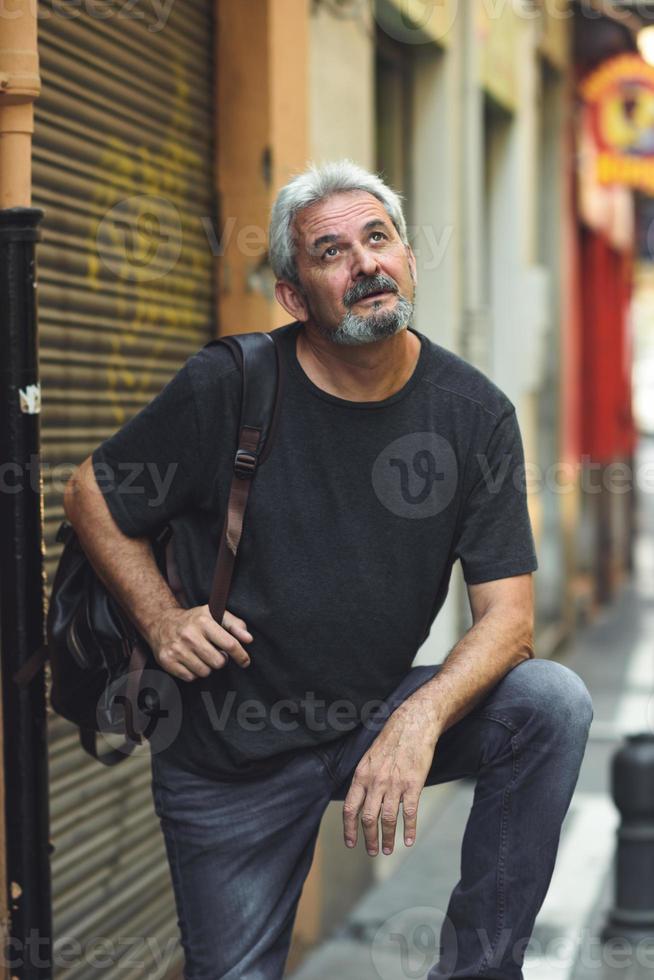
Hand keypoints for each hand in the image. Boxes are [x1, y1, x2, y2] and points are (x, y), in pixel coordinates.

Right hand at [147, 605, 252, 681]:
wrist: (161, 622)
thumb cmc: (194, 620)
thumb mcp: (214, 614)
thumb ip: (235, 624)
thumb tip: (248, 639)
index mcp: (203, 621)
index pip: (229, 644)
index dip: (241, 655)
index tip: (245, 661)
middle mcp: (189, 635)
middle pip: (218, 662)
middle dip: (220, 660)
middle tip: (214, 652)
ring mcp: (177, 648)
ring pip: (205, 672)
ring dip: (206, 667)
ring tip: (201, 655)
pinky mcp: (167, 660)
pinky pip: (190, 677)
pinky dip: (193, 672)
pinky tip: (189, 660)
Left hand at [342, 700, 438, 855]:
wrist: (413, 725)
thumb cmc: (391, 740)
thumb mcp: (369, 757)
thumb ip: (364, 779)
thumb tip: (360, 799)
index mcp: (362, 775)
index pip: (350, 808)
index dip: (349, 828)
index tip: (350, 842)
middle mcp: (375, 781)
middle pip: (368, 818)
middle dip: (368, 838)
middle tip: (372, 852)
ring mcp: (395, 784)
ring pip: (387, 819)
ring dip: (387, 838)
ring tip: (387, 850)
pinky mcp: (413, 785)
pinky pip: (409, 813)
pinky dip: (409, 829)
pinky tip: (409, 840)